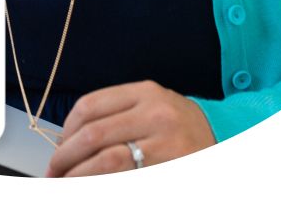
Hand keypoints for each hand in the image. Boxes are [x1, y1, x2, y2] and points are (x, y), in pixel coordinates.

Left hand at [45, 81, 215, 176]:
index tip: (58, 147)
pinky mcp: (170, 170)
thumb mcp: (153, 106)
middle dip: (65, 157)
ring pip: (106, 161)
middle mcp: (156, 115)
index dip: (65, 130)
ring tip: (67, 184)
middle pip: (93, 135)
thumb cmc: (181, 126)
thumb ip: (117, 114)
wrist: (226, 141)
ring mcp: (165, 145)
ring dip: (78, 176)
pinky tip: (91, 187)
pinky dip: (102, 185)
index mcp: (146, 93)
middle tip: (54, 171)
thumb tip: (70, 140)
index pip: (90, 106)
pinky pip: (125, 180)